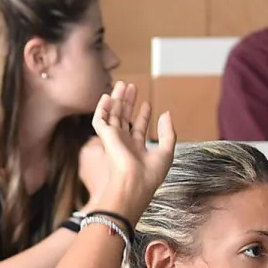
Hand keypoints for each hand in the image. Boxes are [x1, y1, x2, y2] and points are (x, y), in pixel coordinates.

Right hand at [85, 80, 177, 220]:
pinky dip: (102, 108)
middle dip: (129, 102)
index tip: (148, 103)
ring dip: (117, 100)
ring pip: (113, 115)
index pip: (139, 128)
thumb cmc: (151, 174)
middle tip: (132, 87)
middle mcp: (124, 143)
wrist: (134, 183)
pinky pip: (99, 120)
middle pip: (125, 118)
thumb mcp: (167, 151)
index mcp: (138, 149)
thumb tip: (166, 113)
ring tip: (122, 84)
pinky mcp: (105, 137)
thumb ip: (168, 132)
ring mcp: (114, 140)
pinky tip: (107, 97)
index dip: (143, 115)